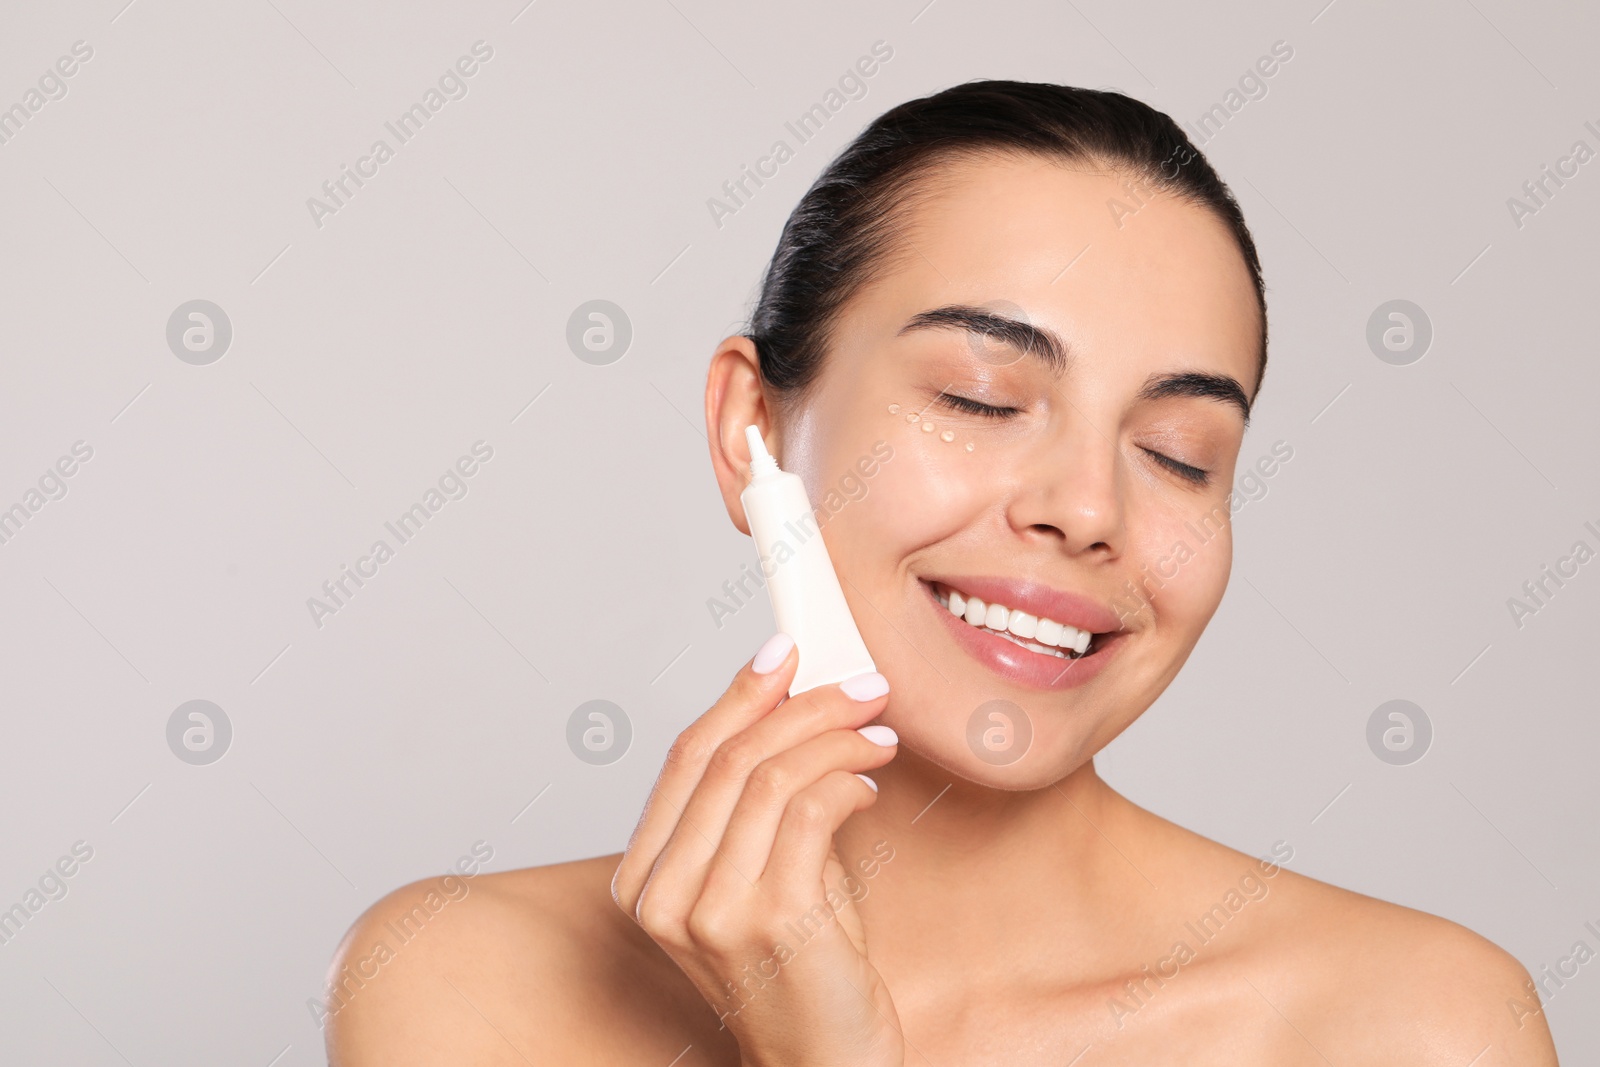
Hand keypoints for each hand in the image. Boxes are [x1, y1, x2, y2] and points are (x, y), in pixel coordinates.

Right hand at [611, 633, 903, 1066]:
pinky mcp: (770, 918)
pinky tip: (868, 784)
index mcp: (645, 880)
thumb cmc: (801, 974)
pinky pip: (810, 809)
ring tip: (877, 731)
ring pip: (769, 775)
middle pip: (727, 757)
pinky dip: (846, 778)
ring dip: (835, 736)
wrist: (827, 1065)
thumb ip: (761, 807)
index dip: (736, 696)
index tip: (782, 654)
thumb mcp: (761, 876)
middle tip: (860, 685)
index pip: (685, 759)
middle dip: (801, 704)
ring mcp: (711, 909)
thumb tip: (799, 711)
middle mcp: (663, 894)